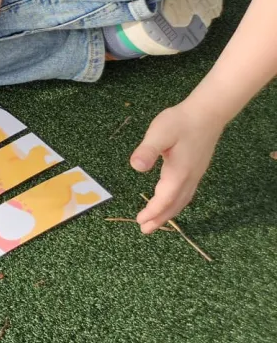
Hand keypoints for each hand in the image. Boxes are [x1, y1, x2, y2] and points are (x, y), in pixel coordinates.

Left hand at [132, 102, 223, 233]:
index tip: (140, 221)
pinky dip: (176, 203)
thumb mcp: (159, 133)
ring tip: (155, 222)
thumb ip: (147, 150)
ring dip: (168, 212)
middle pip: (174, 204)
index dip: (153, 211)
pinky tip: (170, 202)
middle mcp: (189, 177)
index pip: (165, 199)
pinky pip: (186, 193)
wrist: (206, 113)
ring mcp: (195, 174)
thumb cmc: (180, 122)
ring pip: (182, 200)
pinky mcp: (196, 169)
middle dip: (160, 218)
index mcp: (179, 172)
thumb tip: (136, 167)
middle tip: (145, 230)